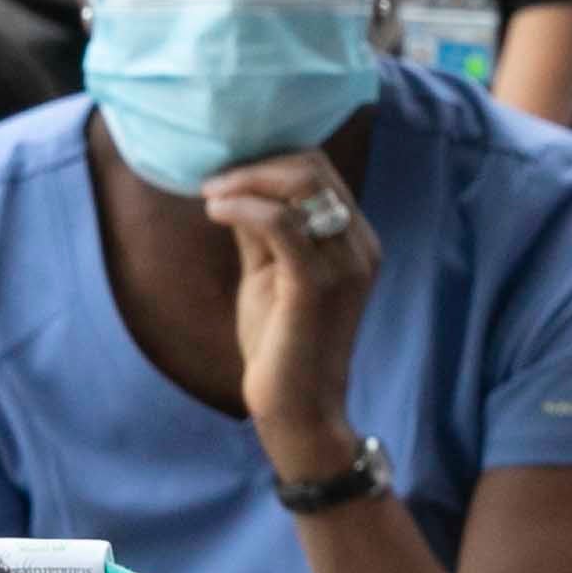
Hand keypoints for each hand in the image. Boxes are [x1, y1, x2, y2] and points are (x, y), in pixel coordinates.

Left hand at [202, 151, 380, 477]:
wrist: (298, 410)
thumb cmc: (282, 345)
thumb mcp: (269, 273)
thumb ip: (261, 230)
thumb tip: (237, 185)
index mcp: (355, 240)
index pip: (319, 171)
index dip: (269, 162)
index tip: (226, 177)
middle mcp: (360, 246)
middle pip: (313, 168)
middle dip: (257, 165)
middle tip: (214, 183)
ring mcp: (344, 264)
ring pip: (301, 185)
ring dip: (247, 181)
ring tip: (211, 196)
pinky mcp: (317, 284)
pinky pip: (281, 222)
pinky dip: (243, 206)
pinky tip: (215, 211)